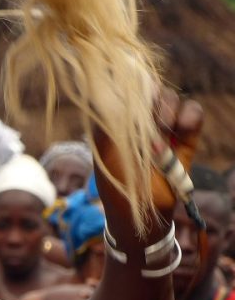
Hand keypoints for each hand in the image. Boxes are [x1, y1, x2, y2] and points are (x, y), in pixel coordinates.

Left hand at [93, 88, 202, 223]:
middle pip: (150, 91)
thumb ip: (108, 119)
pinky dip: (190, 114)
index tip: (133, 91)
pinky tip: (184, 124)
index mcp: (116, 121)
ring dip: (169, 107)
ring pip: (171, 100)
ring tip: (165, 126)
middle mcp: (140, 122)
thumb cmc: (115, 181)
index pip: (125, 91)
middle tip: (150, 115)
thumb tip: (107, 88)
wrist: (140, 212)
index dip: (131, 87)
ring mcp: (163, 129)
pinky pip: (193, 115)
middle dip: (151, 97)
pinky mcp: (185, 140)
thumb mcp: (105, 149)